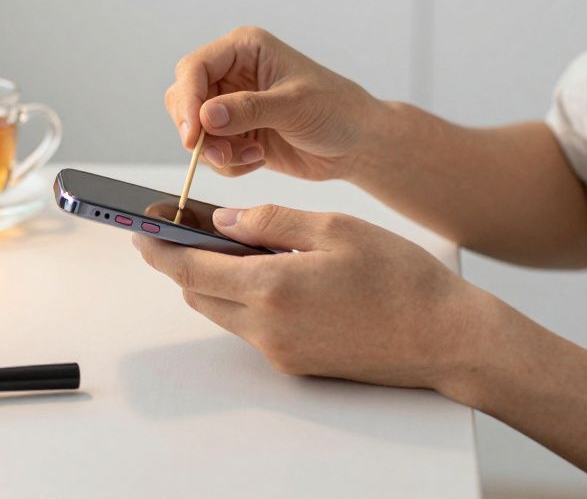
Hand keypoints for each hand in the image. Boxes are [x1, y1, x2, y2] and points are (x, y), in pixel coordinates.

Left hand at [133, 204, 490, 391]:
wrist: (446, 338)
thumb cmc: (401, 279)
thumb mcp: (335, 228)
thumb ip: (271, 222)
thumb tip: (224, 221)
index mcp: (272, 287)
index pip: (190, 269)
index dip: (158, 248)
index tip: (140, 227)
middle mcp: (267, 327)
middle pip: (198, 293)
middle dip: (183, 261)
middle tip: (182, 228)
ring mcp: (280, 351)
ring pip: (222, 312)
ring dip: (214, 280)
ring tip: (231, 243)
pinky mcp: (295, 364)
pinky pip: (250, 328)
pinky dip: (244, 298)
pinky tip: (268, 272)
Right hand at [166, 26, 383, 180]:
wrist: (357, 143)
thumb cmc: (337, 110)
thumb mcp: (294, 105)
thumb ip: (249, 109)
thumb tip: (205, 115)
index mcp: (244, 49)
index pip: (194, 68)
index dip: (187, 101)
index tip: (193, 135)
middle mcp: (232, 73)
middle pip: (184, 99)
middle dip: (198, 132)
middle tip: (221, 154)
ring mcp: (231, 104)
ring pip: (194, 130)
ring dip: (217, 151)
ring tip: (252, 156)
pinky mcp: (235, 133)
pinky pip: (211, 152)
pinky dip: (229, 163)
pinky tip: (258, 158)